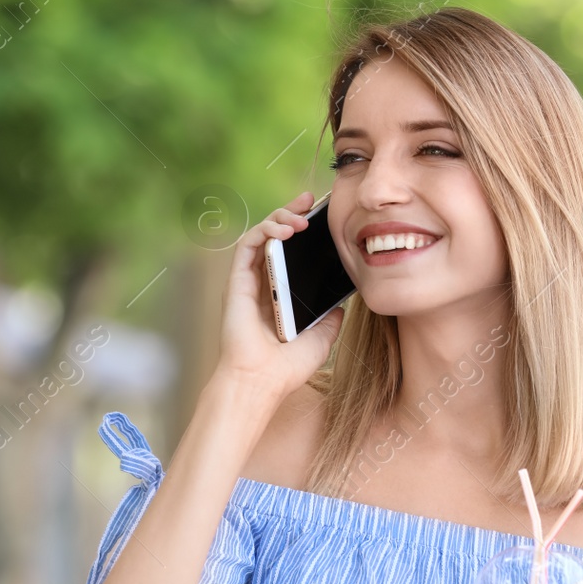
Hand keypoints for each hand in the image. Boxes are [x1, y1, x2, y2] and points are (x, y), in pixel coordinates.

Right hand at [214, 189, 345, 400]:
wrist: (264, 381)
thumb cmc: (288, 365)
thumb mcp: (323, 335)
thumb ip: (332, 313)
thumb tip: (344, 296)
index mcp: (282, 292)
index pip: (292, 250)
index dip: (305, 229)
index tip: (324, 216)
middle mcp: (264, 282)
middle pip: (276, 236)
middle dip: (292, 212)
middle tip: (312, 202)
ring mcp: (250, 280)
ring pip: (261, 234)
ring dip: (280, 217)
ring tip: (301, 217)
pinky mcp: (237, 280)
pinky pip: (248, 245)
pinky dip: (265, 230)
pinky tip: (286, 229)